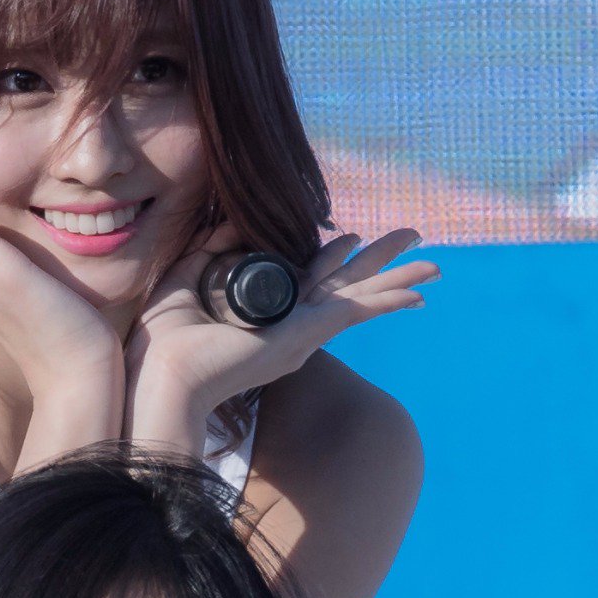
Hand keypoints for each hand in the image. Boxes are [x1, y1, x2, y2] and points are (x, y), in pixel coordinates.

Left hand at [126, 227, 436, 445]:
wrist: (163, 376)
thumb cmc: (164, 341)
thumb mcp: (185, 281)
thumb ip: (209, 249)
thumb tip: (231, 220)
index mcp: (265, 312)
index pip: (308, 278)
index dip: (331, 255)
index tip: (348, 237)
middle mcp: (290, 324)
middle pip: (346, 283)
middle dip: (379, 261)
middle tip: (412, 239)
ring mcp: (302, 331)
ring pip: (361, 296)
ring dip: (397, 277)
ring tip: (434, 265)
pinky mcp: (305, 336)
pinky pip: (355, 314)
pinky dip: (387, 301)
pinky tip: (417, 294)